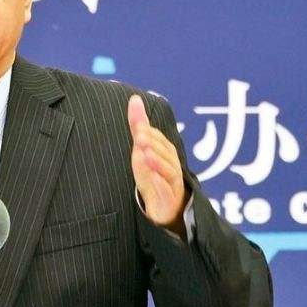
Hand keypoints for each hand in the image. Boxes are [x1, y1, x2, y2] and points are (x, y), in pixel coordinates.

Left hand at [127, 94, 187, 238]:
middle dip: (152, 144)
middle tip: (139, 136)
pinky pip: (167, 190)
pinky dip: (160, 182)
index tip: (137, 125)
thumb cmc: (153, 174)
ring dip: (157, 160)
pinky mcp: (169, 198)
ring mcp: (172, 182)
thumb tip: (134, 98)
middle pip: (164, 153)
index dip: (148, 132)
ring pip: (167, 170)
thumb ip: (139, 125)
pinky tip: (153, 177)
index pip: (158, 139)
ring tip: (145, 153)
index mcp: (165, 152)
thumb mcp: (142, 149)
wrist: (164, 208)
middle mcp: (171, 165)